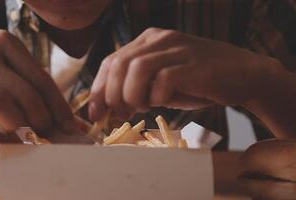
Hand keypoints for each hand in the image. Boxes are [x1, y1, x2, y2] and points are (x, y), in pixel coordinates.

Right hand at [0, 31, 72, 133]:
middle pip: (27, 92)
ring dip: (16, 122)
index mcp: (7, 43)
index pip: (42, 79)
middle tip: (48, 133)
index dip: (59, 106)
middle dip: (42, 119)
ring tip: (19, 131)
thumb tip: (55, 114)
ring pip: (1, 101)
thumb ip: (23, 81)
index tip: (70, 125)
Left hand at [89, 28, 277, 120]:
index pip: (111, 61)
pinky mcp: (193, 63)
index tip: (95, 112)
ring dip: (133, 95)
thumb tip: (111, 107)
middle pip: (119, 64)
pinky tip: (163, 102)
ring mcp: (177, 49)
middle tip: (121, 113)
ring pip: (136, 69)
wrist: (244, 75)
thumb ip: (137, 88)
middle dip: (112, 94)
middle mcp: (159, 39)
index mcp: (148, 41)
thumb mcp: (161, 83)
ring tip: (145, 107)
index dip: (98, 88)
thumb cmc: (199, 82)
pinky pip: (164, 79)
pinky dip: (157, 96)